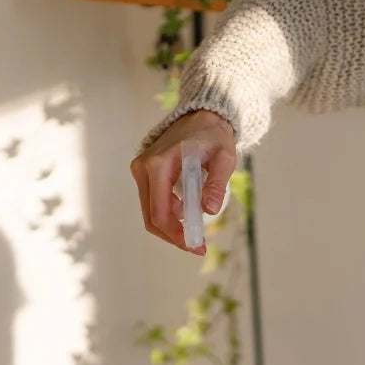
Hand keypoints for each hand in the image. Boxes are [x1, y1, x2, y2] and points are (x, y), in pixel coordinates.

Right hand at [130, 109, 236, 253]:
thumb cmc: (213, 137)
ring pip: (151, 213)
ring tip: (198, 230)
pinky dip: (170, 215)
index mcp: (158, 165)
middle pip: (151, 218)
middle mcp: (143, 168)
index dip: (176, 235)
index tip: (197, 245)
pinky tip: (189, 214)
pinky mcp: (145, 174)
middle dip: (174, 236)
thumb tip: (208, 210)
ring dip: (172, 227)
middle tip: (198, 246)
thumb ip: (216, 183)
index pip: (160, 212)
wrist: (201, 117)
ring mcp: (141, 171)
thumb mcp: (224, 158)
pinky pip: (154, 203)